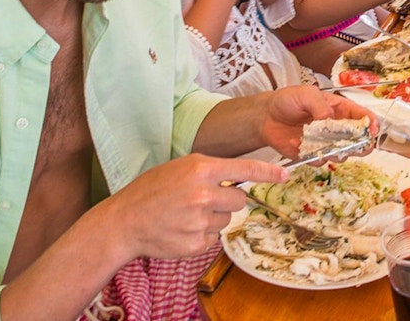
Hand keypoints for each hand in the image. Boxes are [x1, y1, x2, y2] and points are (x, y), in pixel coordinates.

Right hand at [109, 154, 288, 259]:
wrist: (124, 221)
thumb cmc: (150, 191)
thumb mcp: (179, 168)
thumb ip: (209, 170)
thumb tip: (237, 177)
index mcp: (200, 169)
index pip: (244, 168)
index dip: (268, 172)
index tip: (285, 175)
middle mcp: (203, 194)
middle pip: (239, 199)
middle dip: (227, 200)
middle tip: (203, 200)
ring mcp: (200, 220)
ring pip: (226, 219)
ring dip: (213, 218)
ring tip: (186, 214)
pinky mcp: (196, 243)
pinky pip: (213, 238)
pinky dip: (202, 234)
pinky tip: (182, 228)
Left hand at [259, 85, 380, 157]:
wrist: (266, 116)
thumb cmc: (288, 100)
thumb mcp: (306, 94)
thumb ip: (320, 105)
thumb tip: (329, 119)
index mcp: (339, 110)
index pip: (362, 116)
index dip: (372, 123)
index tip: (373, 129)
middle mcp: (336, 128)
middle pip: (359, 140)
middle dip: (363, 144)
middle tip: (357, 145)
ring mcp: (325, 143)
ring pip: (343, 154)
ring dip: (338, 152)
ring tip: (324, 145)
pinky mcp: (312, 155)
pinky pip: (321, 161)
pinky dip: (315, 157)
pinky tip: (302, 146)